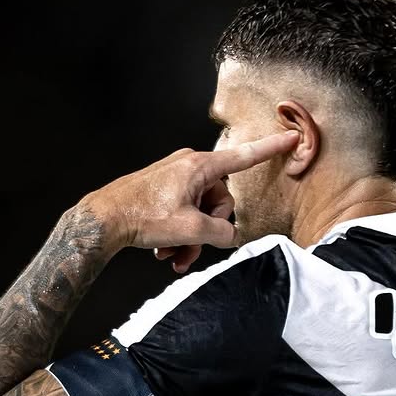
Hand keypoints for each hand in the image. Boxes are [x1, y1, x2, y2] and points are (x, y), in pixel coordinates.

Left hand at [81, 131, 298, 271]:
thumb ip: (221, 233)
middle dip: (209, 230)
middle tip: (191, 249)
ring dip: (192, 238)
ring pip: (201, 211)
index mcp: (200, 166)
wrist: (103, 219)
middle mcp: (190, 165)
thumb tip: (230, 235)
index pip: (245, 157)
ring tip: (174, 257)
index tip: (291, 138)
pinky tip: (166, 251)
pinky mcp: (164, 188)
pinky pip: (185, 211)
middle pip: (220, 200)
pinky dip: (180, 233)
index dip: (271, 150)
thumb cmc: (141, 216)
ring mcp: (176, 176)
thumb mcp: (190, 229)